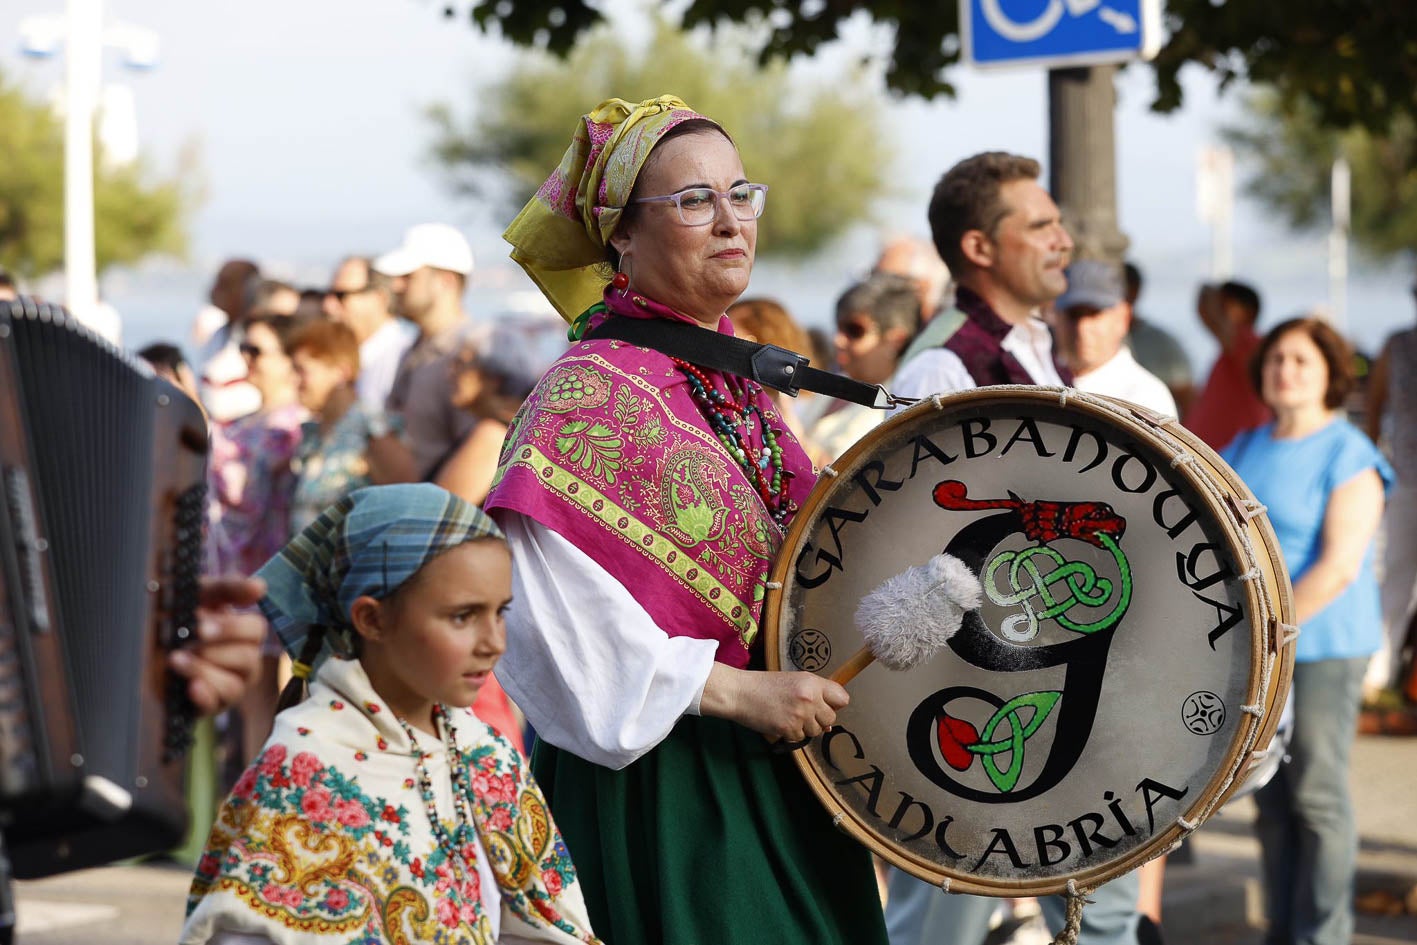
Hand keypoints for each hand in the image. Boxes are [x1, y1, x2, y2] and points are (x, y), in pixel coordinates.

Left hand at [168, 576, 266, 715]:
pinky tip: (188, 686)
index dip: (232, 628)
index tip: (203, 625)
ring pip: (234, 684)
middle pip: (248, 657)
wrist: (135, 646)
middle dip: (215, 648)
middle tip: (191, 638)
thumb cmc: (173, 615)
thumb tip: (261, 587)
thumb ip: (228, 588)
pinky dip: (204, 695)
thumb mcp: (196, 594)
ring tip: (175, 659)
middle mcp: (241, 659)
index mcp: (242, 632)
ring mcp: (228, 685)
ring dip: (202, 669)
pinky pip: (217, 705)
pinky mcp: (209, 705)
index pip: (256, 629)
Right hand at [700, 664, 848, 741]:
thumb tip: (829, 724)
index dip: (834, 704)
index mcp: (812, 682)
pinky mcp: (789, 729)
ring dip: (805, 728)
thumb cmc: (764, 685)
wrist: (740, 692)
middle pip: (831, 719)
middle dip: (819, 719)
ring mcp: (800, 715)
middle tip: (802, 713)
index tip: (826, 706)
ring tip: (788, 715)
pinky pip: (800, 738)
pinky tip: (780, 722)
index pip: (842, 698)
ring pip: (816, 731)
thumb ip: (814, 696)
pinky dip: (791, 734)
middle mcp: (810, 698)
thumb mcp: (793, 681)